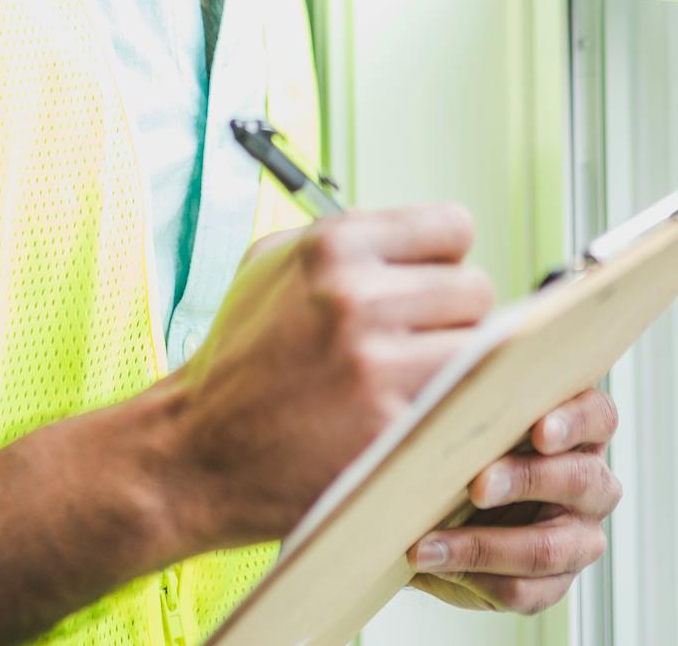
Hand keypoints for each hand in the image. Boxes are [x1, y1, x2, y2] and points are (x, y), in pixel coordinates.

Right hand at [168, 205, 493, 550]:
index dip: (443, 259)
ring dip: (460, 368)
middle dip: (453, 317)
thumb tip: (422, 236)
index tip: (425, 287)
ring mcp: (375, 368)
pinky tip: (419, 419)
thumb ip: (348, 237)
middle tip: (417, 343)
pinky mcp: (390, 433)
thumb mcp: (272, 263)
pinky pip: (465, 408)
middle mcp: (356, 298)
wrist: (195, 451)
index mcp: (332, 246)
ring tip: (419, 381)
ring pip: (482, 350)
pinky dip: (452, 414)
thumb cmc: (240, 354)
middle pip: (476, 290)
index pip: (453, 227)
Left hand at [406, 388, 621, 613]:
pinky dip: (475, 578)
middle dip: (525, 480)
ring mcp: (578, 537)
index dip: (574, 422)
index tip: (540, 430)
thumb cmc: (464, 441)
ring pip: (548, 546)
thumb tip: (447, 381)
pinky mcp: (553, 583)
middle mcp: (590, 483)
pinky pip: (526, 590)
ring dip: (486, 545)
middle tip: (477, 484)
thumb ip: (473, 396)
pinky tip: (436, 564)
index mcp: (580, 429)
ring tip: (430, 543)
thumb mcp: (469, 412)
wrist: (441, 502)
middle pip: (577, 480)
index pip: (598, 416)